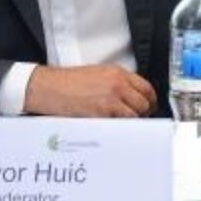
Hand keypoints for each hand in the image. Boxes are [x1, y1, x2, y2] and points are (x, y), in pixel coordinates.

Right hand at [23, 64, 156, 116]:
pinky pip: (120, 124)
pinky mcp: (101, 113)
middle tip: (139, 118)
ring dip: (133, 122)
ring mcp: (110, 99)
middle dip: (144, 112)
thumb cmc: (68, 82)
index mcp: (117, 73)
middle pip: (144, 102)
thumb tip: (131, 95)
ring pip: (134, 115)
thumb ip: (117, 82)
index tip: (149, 105)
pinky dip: (121, 128)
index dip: (150, 99)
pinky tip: (116, 128)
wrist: (50, 87)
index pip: (146, 87)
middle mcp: (117, 84)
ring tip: (126, 124)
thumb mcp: (98, 74)